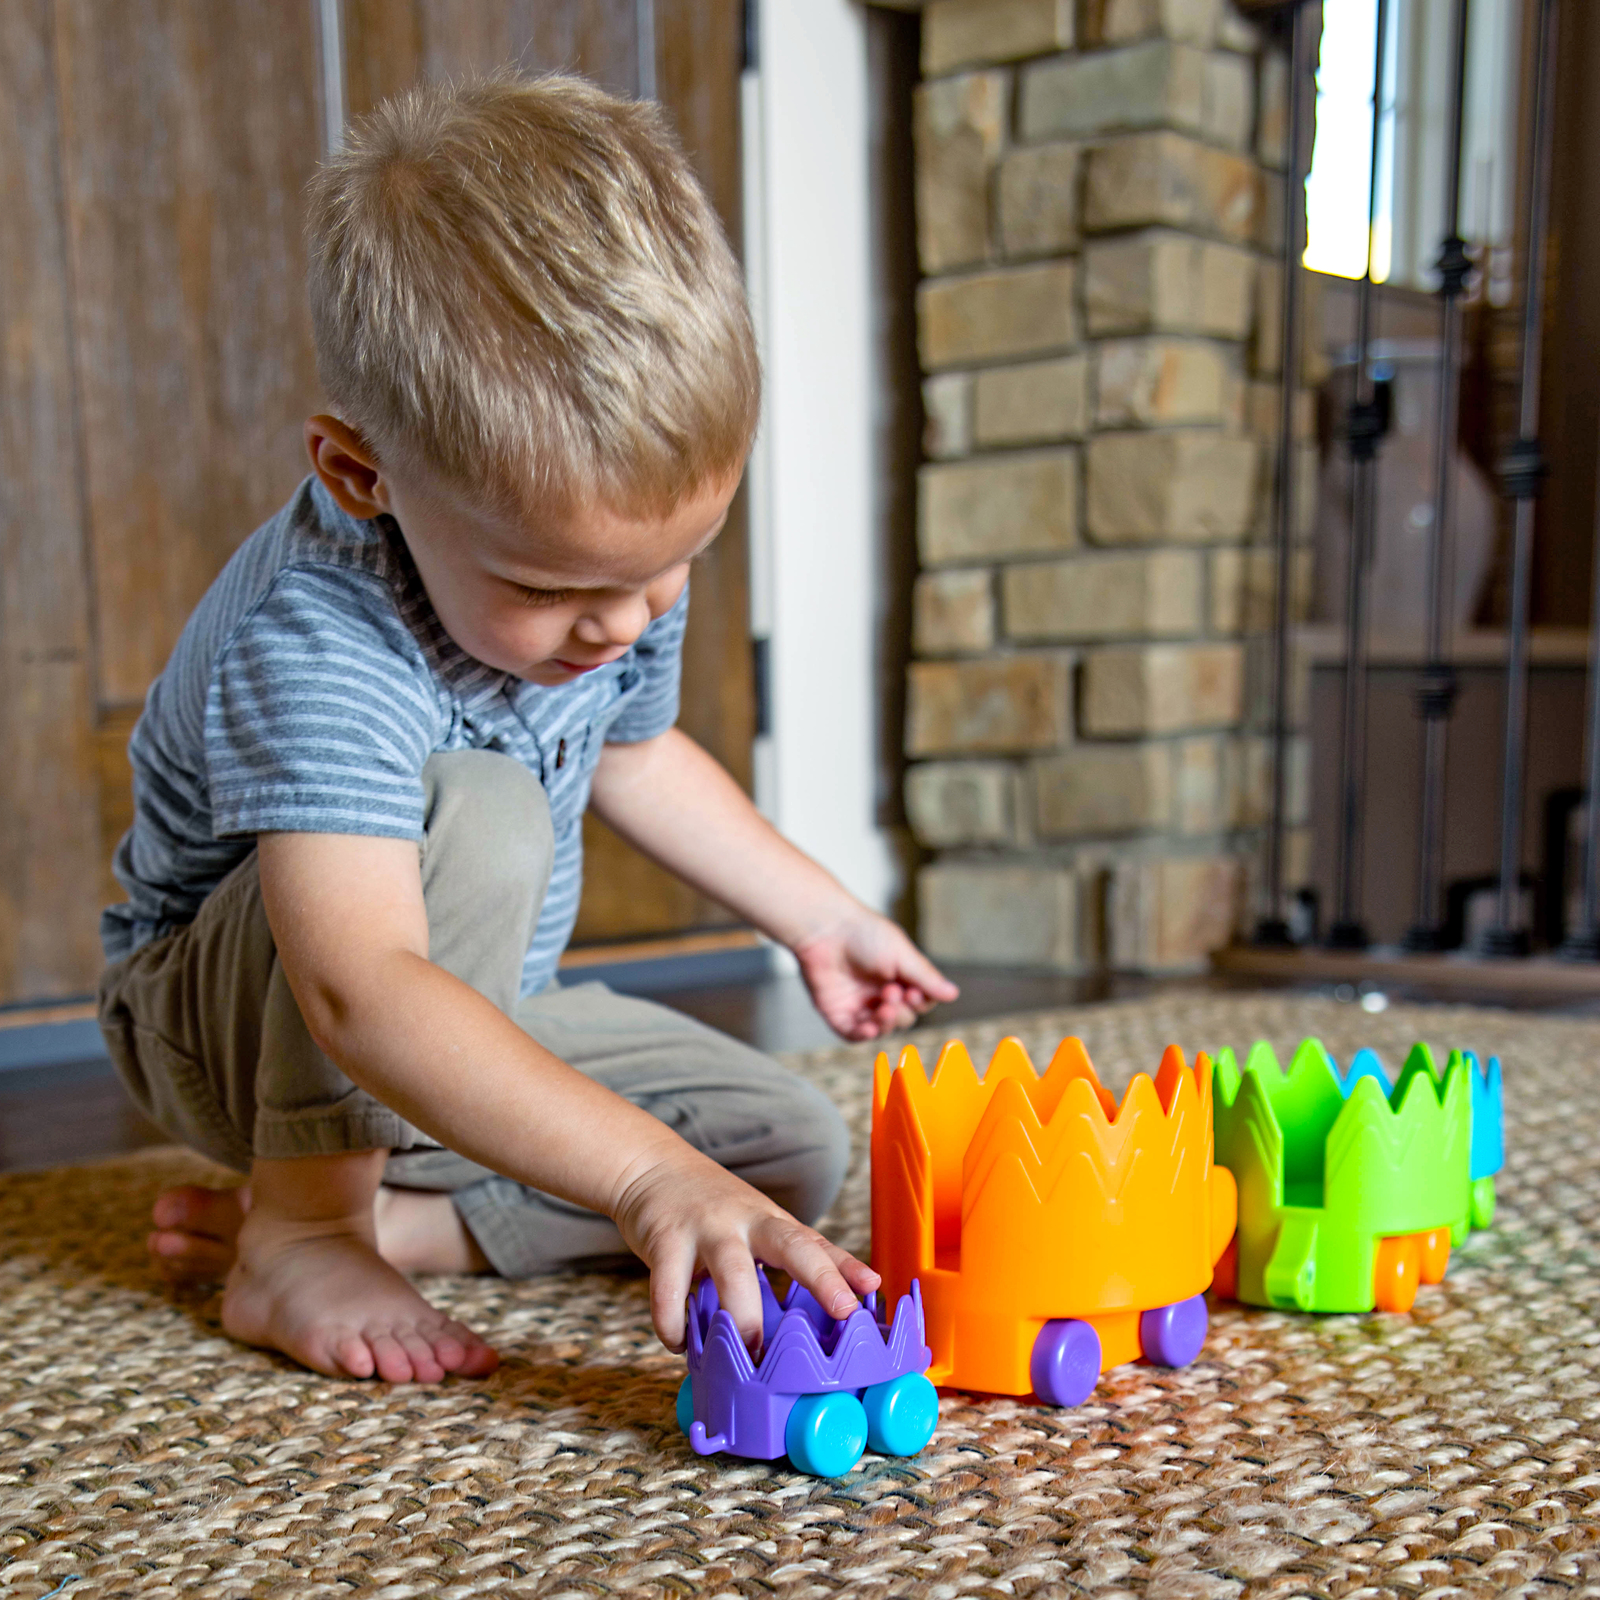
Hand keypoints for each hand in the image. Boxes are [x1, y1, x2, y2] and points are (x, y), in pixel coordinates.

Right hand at [611, 1144, 879, 1352]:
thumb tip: (867, 1286)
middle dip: (818, 1277)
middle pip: (790, 1244)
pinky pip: (669, 1289)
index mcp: (771, 1222)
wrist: (651, 1167)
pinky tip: (679, 1342)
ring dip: (744, 1316)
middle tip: (838, 1314)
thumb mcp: (764, 1223)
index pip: (815, 1243)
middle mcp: (745, 1221)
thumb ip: (806, 1255)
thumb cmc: (716, 1206)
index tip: (870, 1291)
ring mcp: (705, 1228)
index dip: (843, 1268)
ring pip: (732, 1270)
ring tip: (749, 1354)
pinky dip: (673, 1324)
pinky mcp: (664, 1240)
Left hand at [794, 909, 958, 1040]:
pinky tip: (869, 1028)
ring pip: (881, 1029)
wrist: (825, 929)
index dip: (919, 1002)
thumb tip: (953, 994)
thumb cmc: (864, 933)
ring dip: (886, 1023)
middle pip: (903, 1018)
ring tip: (883, 1008)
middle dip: (902, 1011)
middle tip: (892, 991)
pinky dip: (863, 1035)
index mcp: (898, 975)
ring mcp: (858, 1003)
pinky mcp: (837, 1012)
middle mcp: (879, 991)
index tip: (913, 992)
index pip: (919, 1001)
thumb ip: (926, 977)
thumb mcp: (902, 955)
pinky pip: (853, 1034)